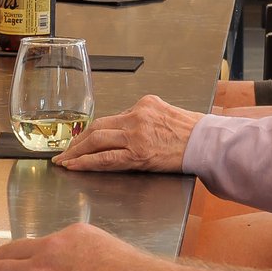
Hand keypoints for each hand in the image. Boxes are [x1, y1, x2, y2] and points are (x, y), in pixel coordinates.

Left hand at [51, 95, 199, 172]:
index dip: (90, 130)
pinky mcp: (139, 154)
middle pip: (97, 126)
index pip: (109, 118)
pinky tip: (75, 166)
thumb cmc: (192, 132)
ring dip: (76, 151)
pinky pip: (106, 158)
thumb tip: (126, 129)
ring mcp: (136, 135)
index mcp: (143, 104)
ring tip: (63, 161)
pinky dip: (87, 162)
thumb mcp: (165, 113)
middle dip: (76, 140)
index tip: (79, 138)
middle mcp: (136, 116)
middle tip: (63, 151)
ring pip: (96, 140)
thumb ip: (144, 119)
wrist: (207, 143)